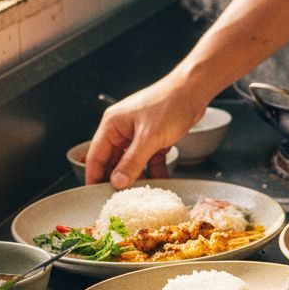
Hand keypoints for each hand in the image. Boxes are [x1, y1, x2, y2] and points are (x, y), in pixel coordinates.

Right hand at [85, 70, 208, 187]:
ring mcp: (139, 133)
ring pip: (133, 161)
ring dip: (138, 176)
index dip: (94, 175)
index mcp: (112, 124)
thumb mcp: (149, 137)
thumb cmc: (169, 104)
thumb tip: (117, 181)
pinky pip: (150, 158)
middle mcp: (123, 129)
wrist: (194, 91)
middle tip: (121, 198)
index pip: (96, 155)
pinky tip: (160, 180)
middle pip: (114, 160)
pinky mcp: (155, 136)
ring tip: (141, 193)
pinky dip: (154, 169)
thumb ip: (132, 161)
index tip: (95, 194)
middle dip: (118, 178)